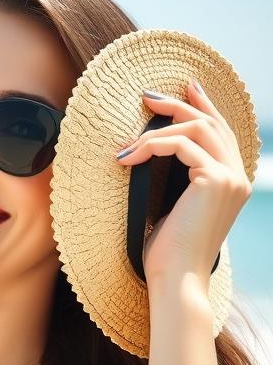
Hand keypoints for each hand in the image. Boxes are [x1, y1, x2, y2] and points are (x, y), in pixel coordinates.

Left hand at [114, 79, 251, 286]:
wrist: (176, 276)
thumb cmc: (168, 250)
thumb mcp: (172, 207)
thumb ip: (176, 180)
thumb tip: (152, 154)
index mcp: (231, 181)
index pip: (221, 132)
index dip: (203, 105)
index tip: (184, 87)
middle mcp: (238, 175)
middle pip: (211, 123)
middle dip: (179, 105)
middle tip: (147, 97)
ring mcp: (231, 177)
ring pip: (196, 129)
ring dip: (154, 131)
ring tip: (126, 147)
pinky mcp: (215, 180)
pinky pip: (180, 145)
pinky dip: (150, 146)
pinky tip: (126, 159)